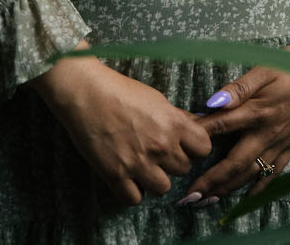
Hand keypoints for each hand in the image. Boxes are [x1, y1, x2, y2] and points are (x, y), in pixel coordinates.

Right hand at [30, 52, 213, 206]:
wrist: (86, 93)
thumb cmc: (121, 91)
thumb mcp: (157, 99)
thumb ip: (177, 118)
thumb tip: (196, 127)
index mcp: (174, 124)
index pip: (204, 149)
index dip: (194, 147)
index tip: (183, 144)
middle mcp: (161, 146)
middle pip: (184, 169)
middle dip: (172, 162)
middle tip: (156, 152)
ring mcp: (139, 163)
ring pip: (163, 188)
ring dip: (155, 179)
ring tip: (142, 166)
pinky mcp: (116, 175)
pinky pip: (134, 199)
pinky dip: (132, 191)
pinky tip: (127, 177)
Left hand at [180, 34, 289, 206]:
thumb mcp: (265, 68)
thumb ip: (239, 87)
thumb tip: (214, 101)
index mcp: (258, 110)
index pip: (222, 126)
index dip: (199, 137)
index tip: (180, 148)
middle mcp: (268, 132)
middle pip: (235, 162)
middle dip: (211, 180)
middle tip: (190, 195)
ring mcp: (280, 142)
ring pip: (251, 172)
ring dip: (229, 188)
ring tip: (208, 200)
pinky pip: (273, 173)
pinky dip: (259, 187)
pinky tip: (246, 197)